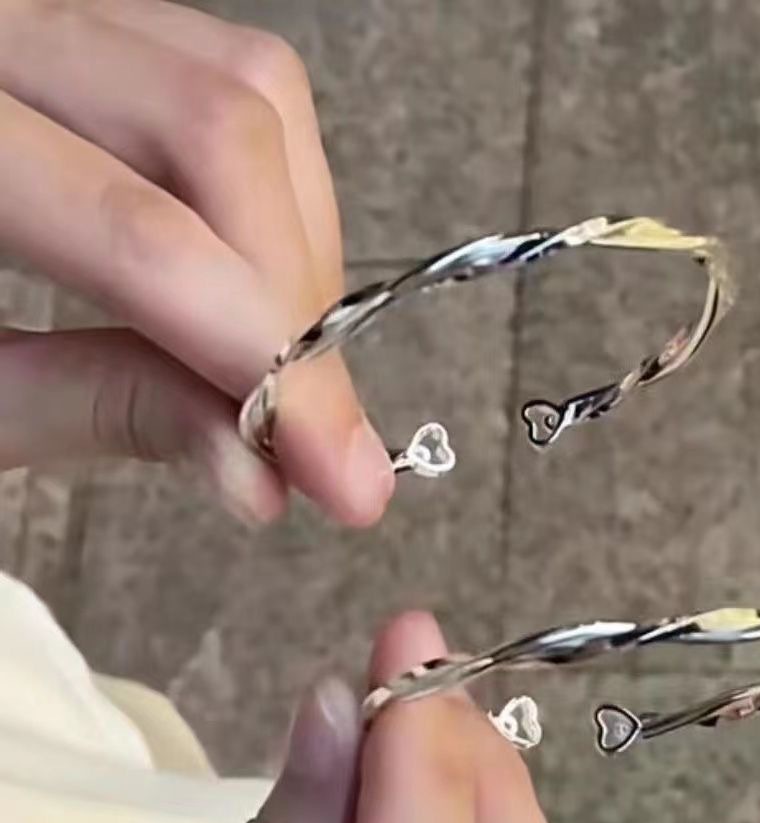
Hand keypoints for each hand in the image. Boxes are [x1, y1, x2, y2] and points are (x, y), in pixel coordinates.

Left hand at [0, 0, 393, 525]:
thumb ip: (94, 408)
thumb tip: (258, 473)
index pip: (139, 236)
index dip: (263, 360)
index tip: (344, 478)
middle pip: (219, 131)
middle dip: (299, 307)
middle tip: (322, 437)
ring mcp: (54, 15)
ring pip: (248, 92)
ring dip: (303, 253)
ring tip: (287, 364)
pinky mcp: (101, 30)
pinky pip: (236, 82)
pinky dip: (282, 200)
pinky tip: (261, 288)